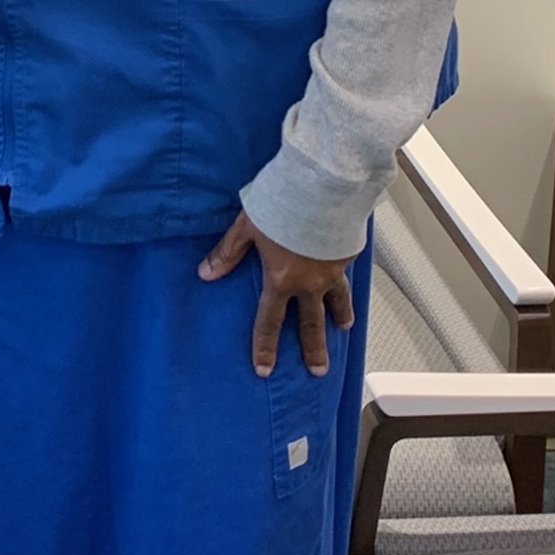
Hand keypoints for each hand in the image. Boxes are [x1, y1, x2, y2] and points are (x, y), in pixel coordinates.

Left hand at [199, 213, 355, 378]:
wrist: (323, 186)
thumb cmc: (284, 202)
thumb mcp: (247, 227)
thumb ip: (228, 253)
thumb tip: (206, 274)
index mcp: (282, 280)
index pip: (269, 322)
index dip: (265, 347)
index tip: (265, 369)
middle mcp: (310, 282)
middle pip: (311, 323)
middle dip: (313, 349)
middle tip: (318, 369)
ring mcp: (333, 270)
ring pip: (338, 300)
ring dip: (340, 316)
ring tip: (344, 327)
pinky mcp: (348, 252)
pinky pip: (347, 272)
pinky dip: (347, 278)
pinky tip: (347, 275)